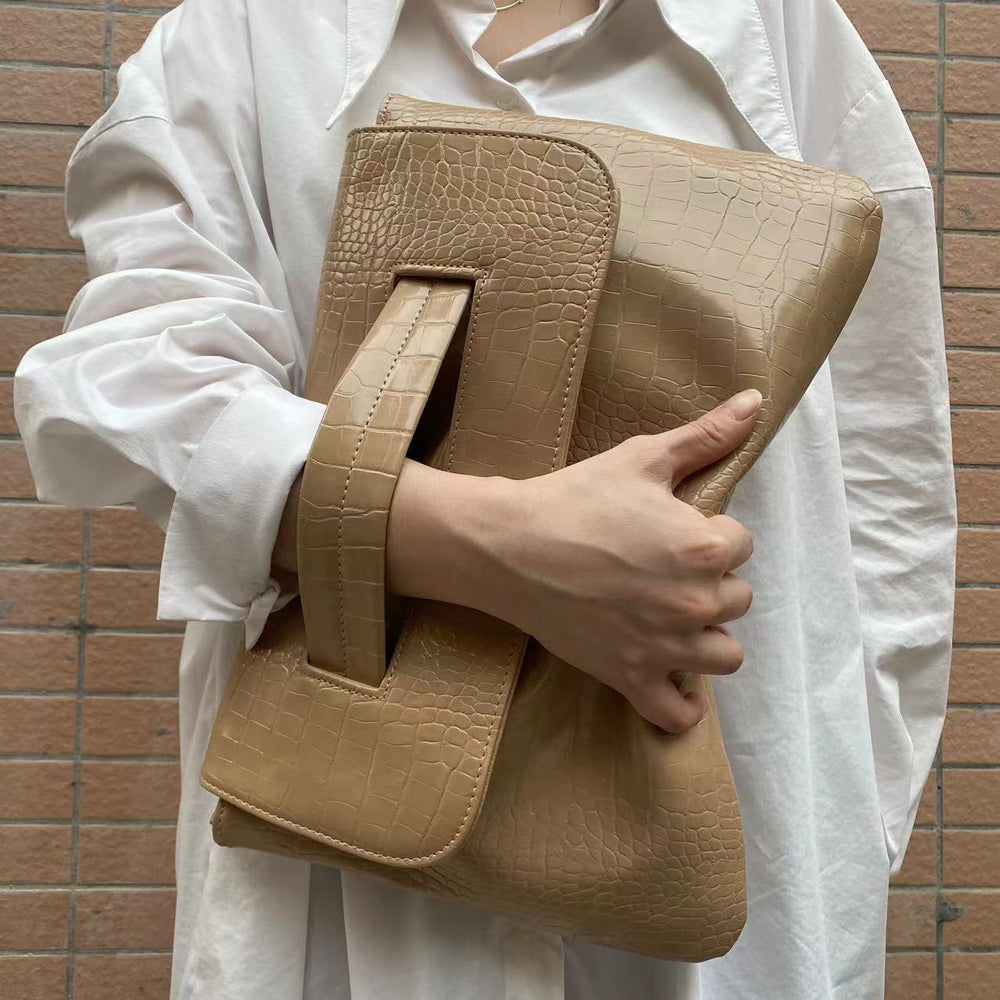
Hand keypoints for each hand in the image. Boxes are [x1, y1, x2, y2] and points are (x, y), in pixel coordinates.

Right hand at [386, 388, 761, 733]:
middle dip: (710, 582)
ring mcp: (665, 646)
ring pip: (725, 656)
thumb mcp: (643, 457)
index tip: (675, 530)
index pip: (742, 544)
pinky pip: (677, 712)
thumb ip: (706, 435)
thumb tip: (755, 400)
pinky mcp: (631, 677)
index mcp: (704, 547)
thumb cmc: (576, 498)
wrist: (510, 546)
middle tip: (665, 569)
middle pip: (738, 598)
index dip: (712, 533)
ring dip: (707, 637)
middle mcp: (695, 601)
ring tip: (675, 618)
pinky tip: (671, 679)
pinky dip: (680, 704)